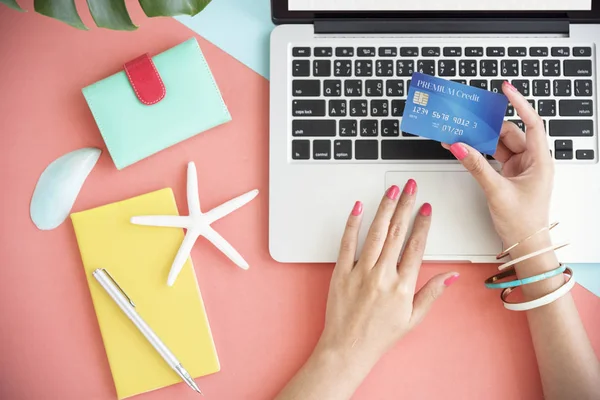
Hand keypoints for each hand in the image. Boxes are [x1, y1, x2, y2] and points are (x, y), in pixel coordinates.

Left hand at [317, 181, 458, 368]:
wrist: (348, 348)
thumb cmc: (379, 335)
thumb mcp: (413, 318)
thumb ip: (431, 293)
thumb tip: (450, 276)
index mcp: (402, 286)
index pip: (416, 246)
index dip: (423, 223)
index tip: (427, 207)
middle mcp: (382, 275)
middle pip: (397, 232)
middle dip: (406, 205)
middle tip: (411, 187)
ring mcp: (360, 272)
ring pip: (375, 233)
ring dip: (385, 208)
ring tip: (392, 190)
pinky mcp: (341, 272)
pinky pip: (347, 243)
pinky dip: (353, 224)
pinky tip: (359, 207)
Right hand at [443, 81, 553, 247]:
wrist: (525, 244)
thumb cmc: (522, 222)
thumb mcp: (496, 191)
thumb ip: (476, 166)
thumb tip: (460, 146)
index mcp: (540, 161)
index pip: (532, 123)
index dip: (519, 103)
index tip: (505, 89)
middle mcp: (532, 161)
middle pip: (510, 132)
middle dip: (489, 125)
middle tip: (470, 116)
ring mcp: (521, 168)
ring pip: (500, 144)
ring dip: (482, 139)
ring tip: (462, 133)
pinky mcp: (510, 175)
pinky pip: (495, 156)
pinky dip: (481, 152)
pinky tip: (466, 148)